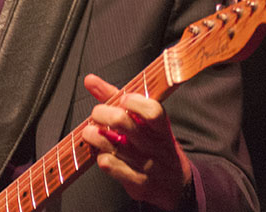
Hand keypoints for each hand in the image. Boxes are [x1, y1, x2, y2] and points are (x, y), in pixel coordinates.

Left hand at [81, 73, 192, 210]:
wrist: (175, 183)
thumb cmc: (156, 145)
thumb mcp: (146, 121)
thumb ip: (118, 99)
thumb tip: (90, 80)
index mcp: (162, 127)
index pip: (153, 111)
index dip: (134, 102)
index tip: (123, 98)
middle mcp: (155, 146)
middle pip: (125, 124)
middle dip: (103, 114)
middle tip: (97, 114)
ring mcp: (146, 166)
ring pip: (113, 146)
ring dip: (94, 135)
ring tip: (90, 132)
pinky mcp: (137, 182)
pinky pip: (110, 166)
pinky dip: (100, 156)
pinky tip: (100, 152)